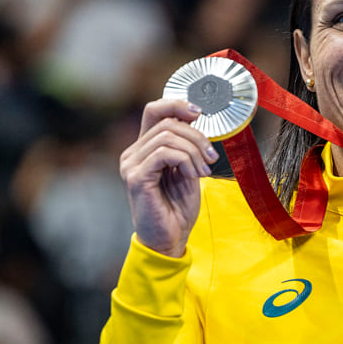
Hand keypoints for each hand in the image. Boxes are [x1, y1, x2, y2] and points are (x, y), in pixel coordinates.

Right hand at [120, 99, 218, 256]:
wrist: (169, 239)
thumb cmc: (177, 209)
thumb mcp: (187, 170)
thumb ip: (185, 147)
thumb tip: (195, 121)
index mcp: (143, 149)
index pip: (154, 110)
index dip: (176, 104)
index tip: (200, 113)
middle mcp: (133, 153)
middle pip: (166, 122)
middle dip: (196, 136)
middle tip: (211, 157)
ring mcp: (131, 165)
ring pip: (167, 136)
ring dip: (193, 152)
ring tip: (203, 171)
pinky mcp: (136, 177)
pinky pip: (165, 154)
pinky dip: (185, 161)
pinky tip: (193, 176)